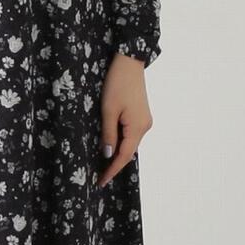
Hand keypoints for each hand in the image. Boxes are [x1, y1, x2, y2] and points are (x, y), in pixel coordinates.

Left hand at [97, 52, 152, 186]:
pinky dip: (122, 142)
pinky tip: (112, 146)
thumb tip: (107, 154)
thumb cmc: (117, 84)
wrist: (129, 62)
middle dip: (114, 164)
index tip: (101, 182)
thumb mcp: (108, 110)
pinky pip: (131, 134)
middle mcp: (144, 127)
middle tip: (99, 176)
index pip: (124, 156)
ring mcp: (145, 121)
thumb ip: (108, 134)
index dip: (112, 170)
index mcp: (137, 127)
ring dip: (118, 153)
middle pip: (129, 152)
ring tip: (102, 164)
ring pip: (130, 143)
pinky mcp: (142, 115)